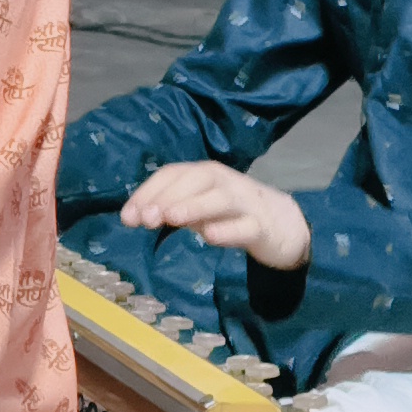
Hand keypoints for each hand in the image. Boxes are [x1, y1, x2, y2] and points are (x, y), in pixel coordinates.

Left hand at [117, 160, 312, 272]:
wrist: (283, 224)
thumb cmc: (229, 213)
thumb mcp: (197, 207)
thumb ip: (169, 209)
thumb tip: (135, 215)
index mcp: (204, 174)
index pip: (174, 174)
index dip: (148, 192)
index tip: (128, 217)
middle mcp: (224, 183)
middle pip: (197, 179)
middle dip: (168, 197)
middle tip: (146, 219)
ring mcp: (246, 203)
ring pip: (221, 198)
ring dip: (194, 206)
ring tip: (172, 219)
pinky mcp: (262, 227)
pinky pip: (247, 226)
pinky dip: (228, 230)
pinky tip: (209, 237)